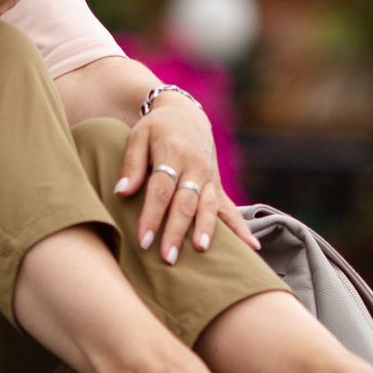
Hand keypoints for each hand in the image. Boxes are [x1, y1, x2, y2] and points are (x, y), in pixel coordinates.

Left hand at [113, 92, 255, 264]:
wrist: (186, 114)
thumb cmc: (156, 128)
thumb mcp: (138, 136)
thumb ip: (131, 164)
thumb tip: (121, 191)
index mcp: (173, 153)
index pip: (161, 190)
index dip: (152, 215)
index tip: (144, 239)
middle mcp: (195, 166)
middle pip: (185, 203)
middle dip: (177, 231)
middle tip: (167, 257)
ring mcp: (209, 177)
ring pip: (208, 206)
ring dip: (205, 229)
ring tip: (201, 249)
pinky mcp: (216, 186)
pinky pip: (230, 208)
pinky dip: (240, 228)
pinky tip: (251, 247)